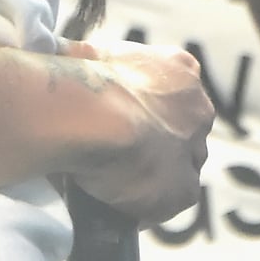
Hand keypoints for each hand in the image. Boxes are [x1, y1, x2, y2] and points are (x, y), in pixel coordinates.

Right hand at [54, 37, 212, 221]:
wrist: (86, 115)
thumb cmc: (78, 79)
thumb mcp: (84, 55)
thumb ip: (89, 61)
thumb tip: (63, 56)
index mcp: (178, 68)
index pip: (173, 94)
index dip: (148, 109)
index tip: (123, 119)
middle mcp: (197, 107)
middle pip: (182, 132)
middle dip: (157, 142)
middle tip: (119, 154)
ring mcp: (193, 149)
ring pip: (178, 167)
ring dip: (152, 175)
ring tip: (111, 182)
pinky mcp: (183, 189)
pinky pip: (167, 201)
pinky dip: (144, 205)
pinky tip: (115, 203)